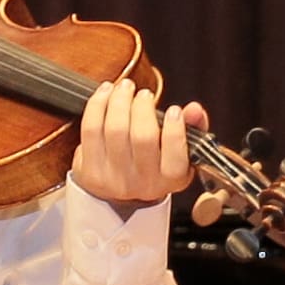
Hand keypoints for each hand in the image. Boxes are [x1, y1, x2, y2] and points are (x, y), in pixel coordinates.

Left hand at [71, 76, 217, 218]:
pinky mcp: (90, 172)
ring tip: (125, 88)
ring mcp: (114, 179)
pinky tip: (106, 93)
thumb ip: (193, 128)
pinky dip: (97, 105)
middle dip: (143, 107)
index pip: (176, 155)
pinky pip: (90, 130)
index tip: (173, 110)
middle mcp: (143, 183)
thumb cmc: (153, 165)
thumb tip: (194, 110)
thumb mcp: (181, 152)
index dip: (175, 128)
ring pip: (115, 130)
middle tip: (144, 94)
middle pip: (142, 137)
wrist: (117, 197)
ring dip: (120, 100)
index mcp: (171, 179)